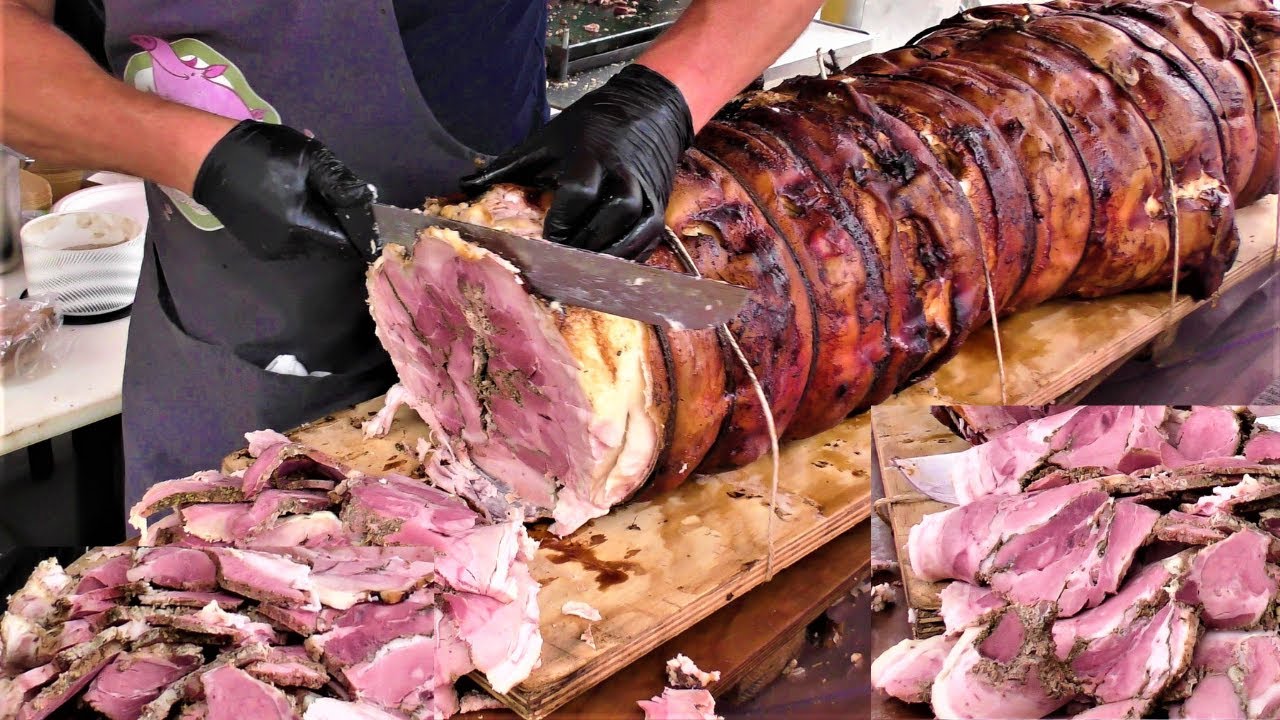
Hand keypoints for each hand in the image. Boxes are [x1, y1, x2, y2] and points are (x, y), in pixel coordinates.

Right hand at [192, 121, 378, 261]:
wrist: (206, 157)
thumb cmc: (258, 153)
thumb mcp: (308, 157)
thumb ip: (340, 183)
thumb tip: (367, 201)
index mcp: (299, 228)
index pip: (346, 243)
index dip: (359, 228)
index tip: (364, 210)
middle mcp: (286, 247)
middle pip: (330, 243)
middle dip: (336, 218)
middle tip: (328, 186)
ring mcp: (270, 249)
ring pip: (312, 241)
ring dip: (318, 218)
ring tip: (306, 186)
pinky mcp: (258, 246)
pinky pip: (293, 239)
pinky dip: (300, 221)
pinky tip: (290, 195)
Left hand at [460, 64, 693, 258]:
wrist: (646, 110)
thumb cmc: (588, 128)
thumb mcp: (544, 140)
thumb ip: (506, 167)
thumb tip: (463, 187)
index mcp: (591, 155)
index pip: (579, 192)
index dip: (562, 220)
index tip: (546, 239)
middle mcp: (624, 173)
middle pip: (611, 215)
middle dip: (585, 243)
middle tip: (562, 264)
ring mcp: (646, 191)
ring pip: (634, 229)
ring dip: (608, 254)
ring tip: (584, 270)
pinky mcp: (660, 205)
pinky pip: (648, 238)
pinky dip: (629, 256)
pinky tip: (609, 266)